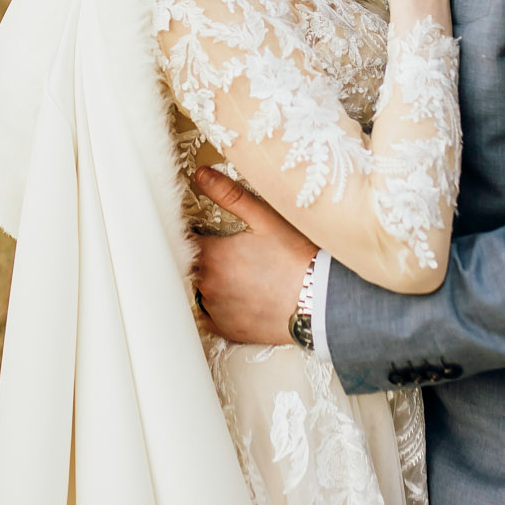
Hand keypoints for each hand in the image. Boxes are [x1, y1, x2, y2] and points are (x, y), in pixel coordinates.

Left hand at [189, 167, 315, 345]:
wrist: (320, 301)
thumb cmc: (296, 258)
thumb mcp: (265, 219)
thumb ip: (229, 195)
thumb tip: (201, 174)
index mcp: (212, 255)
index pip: (184, 240)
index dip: (191, 233)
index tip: (201, 230)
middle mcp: (207, 284)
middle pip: (189, 265)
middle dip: (199, 256)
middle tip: (222, 251)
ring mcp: (216, 310)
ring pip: (198, 290)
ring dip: (206, 280)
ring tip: (233, 274)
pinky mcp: (226, 330)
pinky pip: (208, 315)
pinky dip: (214, 305)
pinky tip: (234, 296)